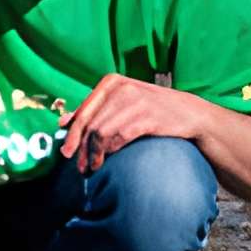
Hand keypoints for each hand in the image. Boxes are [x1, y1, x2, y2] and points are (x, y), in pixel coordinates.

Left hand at [59, 74, 212, 173]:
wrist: (188, 113)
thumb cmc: (151, 109)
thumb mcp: (121, 103)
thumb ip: (94, 110)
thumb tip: (62, 122)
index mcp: (111, 82)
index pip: (83, 112)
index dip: (72, 134)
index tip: (66, 153)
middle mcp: (121, 88)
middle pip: (90, 124)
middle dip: (81, 148)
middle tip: (79, 167)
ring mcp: (135, 101)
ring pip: (101, 132)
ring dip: (94, 154)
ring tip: (93, 167)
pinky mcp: (147, 116)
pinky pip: (119, 137)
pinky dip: (110, 151)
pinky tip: (108, 160)